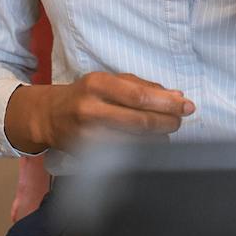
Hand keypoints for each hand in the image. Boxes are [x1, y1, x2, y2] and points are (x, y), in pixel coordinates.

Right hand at [5, 72, 193, 152]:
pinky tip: (149, 143)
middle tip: (179, 121)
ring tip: (166, 131)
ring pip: (134, 142)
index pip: (140, 96)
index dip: (167, 103)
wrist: (50, 115)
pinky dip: (142, 149)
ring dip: (158, 138)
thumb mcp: (110, 81)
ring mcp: (87, 135)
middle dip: (167, 122)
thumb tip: (176, 95)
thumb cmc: (86, 94)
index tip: (186, 106)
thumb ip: (143, 86)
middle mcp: (91, 109)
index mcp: (98, 84)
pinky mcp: (87, 155)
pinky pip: (123, 154)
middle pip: (140, 121)